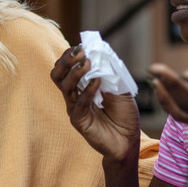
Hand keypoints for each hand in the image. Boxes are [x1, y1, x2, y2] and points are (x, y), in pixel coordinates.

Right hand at [51, 46, 140, 162]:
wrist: (129, 140)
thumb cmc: (124, 115)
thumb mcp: (120, 88)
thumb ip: (110, 73)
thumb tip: (101, 53)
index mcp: (81, 86)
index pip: (67, 67)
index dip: (70, 55)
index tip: (81, 46)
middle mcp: (74, 95)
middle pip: (58, 75)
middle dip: (66, 60)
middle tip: (78, 51)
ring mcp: (75, 108)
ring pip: (65, 86)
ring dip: (76, 72)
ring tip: (87, 63)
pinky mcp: (79, 120)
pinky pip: (79, 103)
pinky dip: (88, 90)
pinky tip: (97, 81)